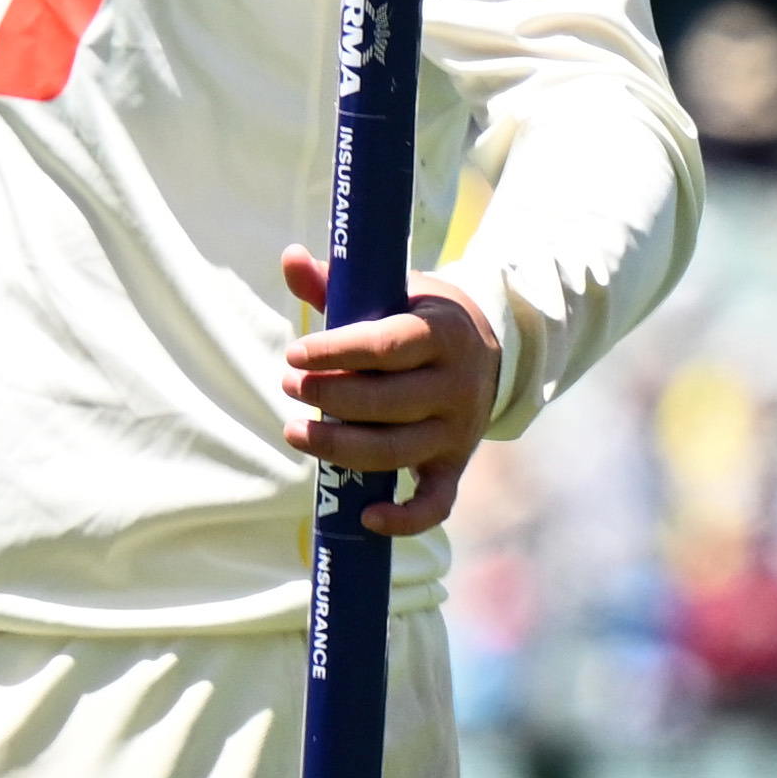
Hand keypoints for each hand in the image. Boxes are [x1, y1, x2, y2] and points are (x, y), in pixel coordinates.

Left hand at [276, 255, 499, 535]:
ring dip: (340, 448)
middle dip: (329, 398)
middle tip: (289, 385)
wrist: (487, 349)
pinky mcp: (453, 466)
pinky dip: (406, 519)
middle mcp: (456, 386)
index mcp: (443, 335)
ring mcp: (457, 430)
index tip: (294, 354)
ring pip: (397, 451)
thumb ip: (336, 283)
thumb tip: (290, 258)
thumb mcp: (389, 293)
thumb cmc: (417, 319)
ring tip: (294, 431)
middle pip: (387, 403)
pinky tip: (366, 517)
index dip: (336, 352)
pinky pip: (436, 503)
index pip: (387, 348)